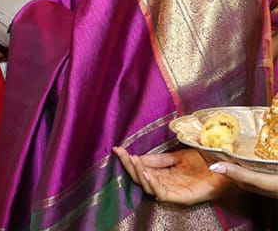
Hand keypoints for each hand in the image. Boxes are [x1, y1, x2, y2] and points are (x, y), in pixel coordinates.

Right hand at [113, 147, 233, 204]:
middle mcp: (168, 184)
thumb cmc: (208, 160)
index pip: (142, 169)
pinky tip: (147, 174)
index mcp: (165, 174)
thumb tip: (138, 157)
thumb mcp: (179, 155)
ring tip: (133, 161)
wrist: (228, 166)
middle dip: (130, 166)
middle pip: (142, 179)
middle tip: (121, 154)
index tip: (118, 150)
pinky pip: (164, 194)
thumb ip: (160, 159)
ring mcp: (175, 192)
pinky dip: (154, 185)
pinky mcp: (184, 198)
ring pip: (149, 187)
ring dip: (139, 174)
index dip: (129, 160)